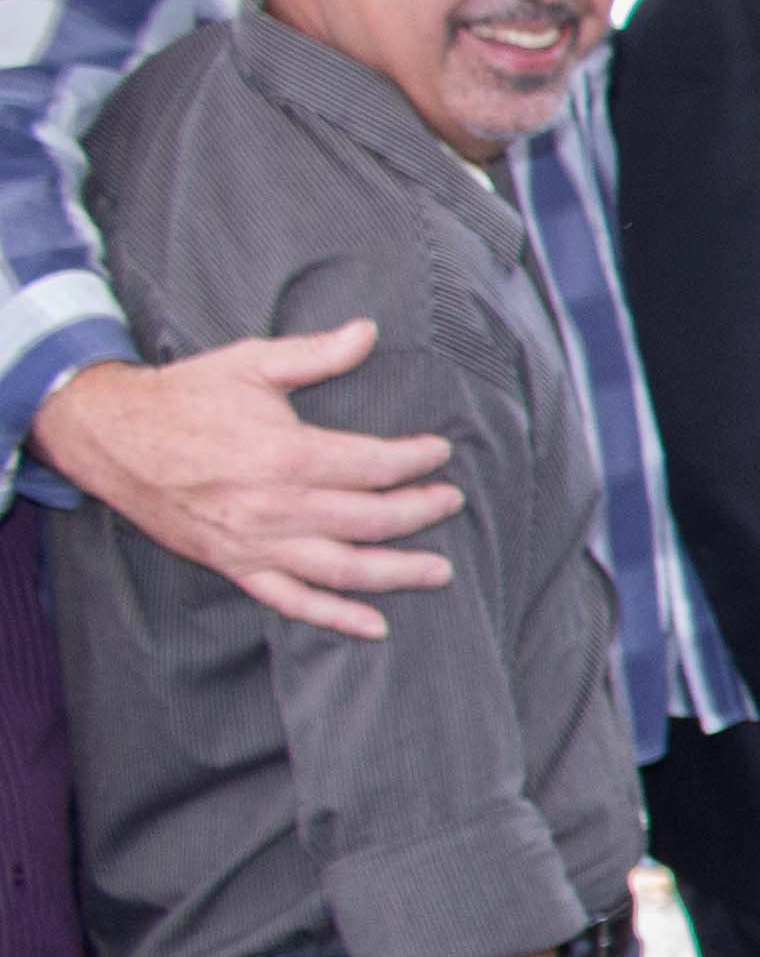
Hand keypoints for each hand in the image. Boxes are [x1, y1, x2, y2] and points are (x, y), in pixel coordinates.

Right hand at [29, 330, 459, 639]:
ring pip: (343, 569)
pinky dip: (335, 617)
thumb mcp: (251, 363)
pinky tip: (375, 626)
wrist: (110, 435)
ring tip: (440, 571)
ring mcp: (254, 542)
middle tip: (452, 502)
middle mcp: (275, 506)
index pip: (374, 466)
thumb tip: (369, 330)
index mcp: (286, 454)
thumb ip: (316, 353)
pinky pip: (291, 601)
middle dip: (420, 512)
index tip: (439, 452)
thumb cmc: (185, 395)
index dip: (416, 460)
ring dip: (398, 574)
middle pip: (370, 520)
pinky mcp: (232, 565)